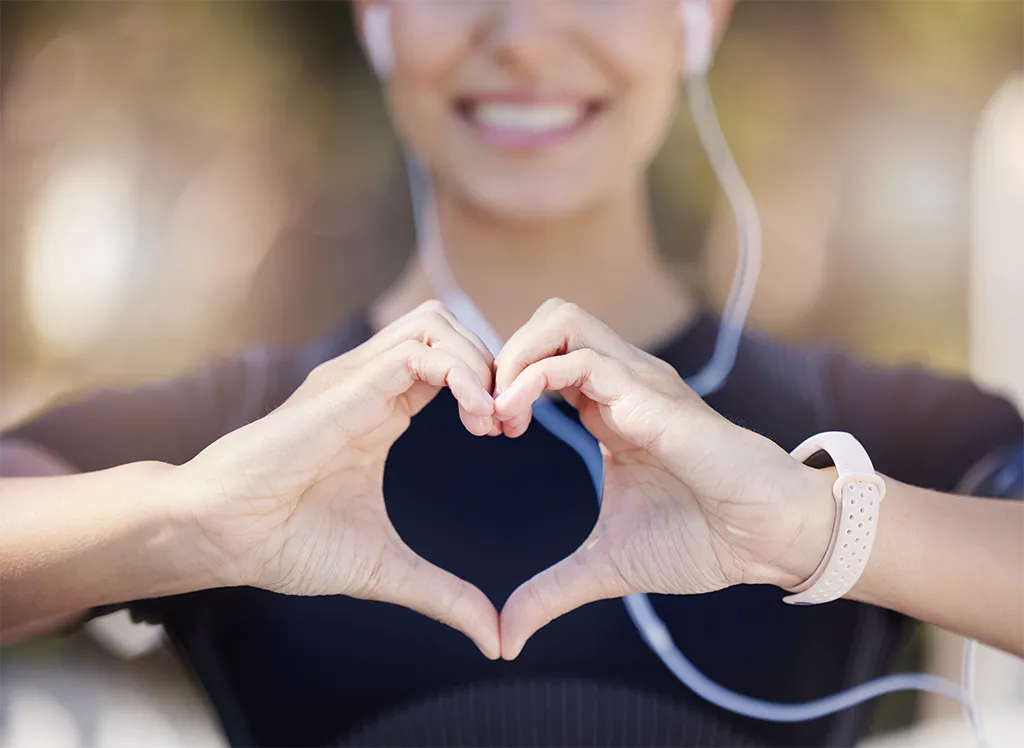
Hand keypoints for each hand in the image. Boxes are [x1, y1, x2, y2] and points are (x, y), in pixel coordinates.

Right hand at [173, 301, 501, 657]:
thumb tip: (496, 640)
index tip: (508, 434)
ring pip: (435, 323)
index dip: (489, 385)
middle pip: (447, 325)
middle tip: (508, 422)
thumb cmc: (286, 543)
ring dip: (479, 362)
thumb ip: (445, 594)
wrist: (220, 538)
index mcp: (381, 409)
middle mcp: (370, 383)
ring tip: (491, 419)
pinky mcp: (342, 388)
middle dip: (493, 363)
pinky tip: (476, 417)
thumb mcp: (386, 568)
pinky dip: (460, 373)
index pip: (449, 361)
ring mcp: (354, 379)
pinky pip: (415, 353)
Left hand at [492, 300, 834, 658]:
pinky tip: (516, 420)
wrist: (768, 541)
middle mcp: (622, 383)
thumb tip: (505, 637)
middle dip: (503, 357)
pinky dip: (534, 378)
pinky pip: (580, 360)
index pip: (545, 358)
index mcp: (609, 409)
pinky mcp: (652, 397)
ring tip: (499, 415)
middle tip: (487, 416)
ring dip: (514, 358)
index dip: (505, 385)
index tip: (487, 432)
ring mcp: (638, 382)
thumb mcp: (606, 565)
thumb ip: (552, 590)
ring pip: (560, 319)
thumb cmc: (702, 540)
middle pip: (548, 319)